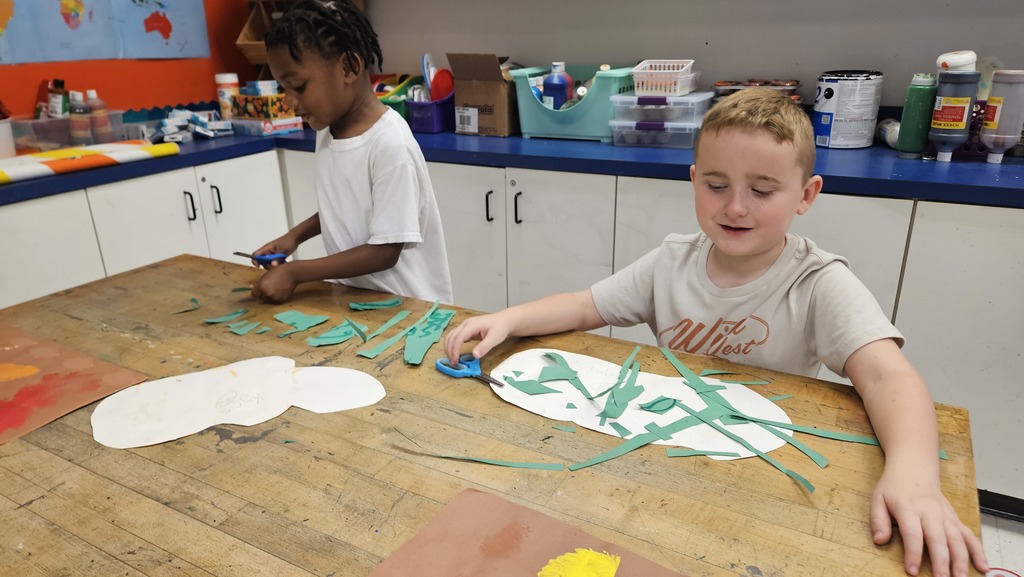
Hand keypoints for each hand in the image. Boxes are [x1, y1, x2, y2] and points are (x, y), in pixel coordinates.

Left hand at [250, 263, 297, 302]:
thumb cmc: (278, 272)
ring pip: (269, 300)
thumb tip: (251, 287)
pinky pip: (276, 300)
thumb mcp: (266, 275)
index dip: (256, 292)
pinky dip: (277, 297)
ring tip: (275, 289)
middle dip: (263, 294)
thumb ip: (258, 283)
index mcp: (261, 286)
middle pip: (261, 298)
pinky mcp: (281, 300)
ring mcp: (274, 297)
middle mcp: (267, 293)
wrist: (291, 273)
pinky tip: (281, 290)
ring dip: (270, 296)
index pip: (254, 294)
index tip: (259, 291)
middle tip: (269, 288)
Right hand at [251, 234, 298, 267]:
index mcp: (266, 248)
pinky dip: (277, 265)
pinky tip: (284, 263)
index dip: (255, 261)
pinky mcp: (276, 257)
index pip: (256, 255)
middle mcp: (267, 252)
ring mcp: (272, 254)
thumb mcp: (283, 250)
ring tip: (282, 263)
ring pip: (268, 263)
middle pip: (262, 262)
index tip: (259, 266)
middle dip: (268, 265)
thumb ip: (278, 258)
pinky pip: (274, 263)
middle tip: (276, 266)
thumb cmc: (288, 242)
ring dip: (274, 266)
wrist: (295, 238)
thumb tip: (273, 265)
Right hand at [442, 313, 511, 364]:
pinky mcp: (466, 329)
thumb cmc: (500, 327)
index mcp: (472, 325)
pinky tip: (455, 352)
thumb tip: (474, 355)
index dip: (455, 349)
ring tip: (452, 358)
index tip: (455, 360)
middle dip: (450, 350)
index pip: (458, 337)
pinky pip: (455, 336)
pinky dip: (452, 344)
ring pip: (451, 336)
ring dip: (449, 347)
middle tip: (453, 362)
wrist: (503, 320)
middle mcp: (466, 324)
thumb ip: (484, 347)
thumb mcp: (495, 338)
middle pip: (452, 336)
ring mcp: (465, 326)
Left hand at [870, 465, 987, 576]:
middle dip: (941, 561)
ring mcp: (945, 515)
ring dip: (961, 559)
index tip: (912, 571)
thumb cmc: (894, 487)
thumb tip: (879, 540)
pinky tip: (982, 566)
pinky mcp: (955, 518)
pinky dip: (978, 551)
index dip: (913, 553)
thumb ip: (878, 521)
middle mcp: (931, 512)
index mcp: (909, 508)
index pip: (913, 534)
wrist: (913, 469)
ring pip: (957, 539)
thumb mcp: (878, 499)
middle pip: (938, 539)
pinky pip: (969, 535)